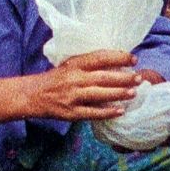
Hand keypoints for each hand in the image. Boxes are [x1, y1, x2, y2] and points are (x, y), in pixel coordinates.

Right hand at [25, 50, 140, 121]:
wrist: (31, 95)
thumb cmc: (54, 79)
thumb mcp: (68, 66)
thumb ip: (88, 65)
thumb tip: (116, 66)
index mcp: (74, 65)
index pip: (99, 58)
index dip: (118, 58)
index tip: (133, 59)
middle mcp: (74, 79)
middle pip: (104, 77)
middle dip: (124, 78)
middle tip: (139, 78)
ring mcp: (72, 96)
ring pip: (100, 95)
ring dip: (119, 94)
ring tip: (133, 93)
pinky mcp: (71, 112)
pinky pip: (92, 112)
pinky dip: (107, 112)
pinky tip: (120, 111)